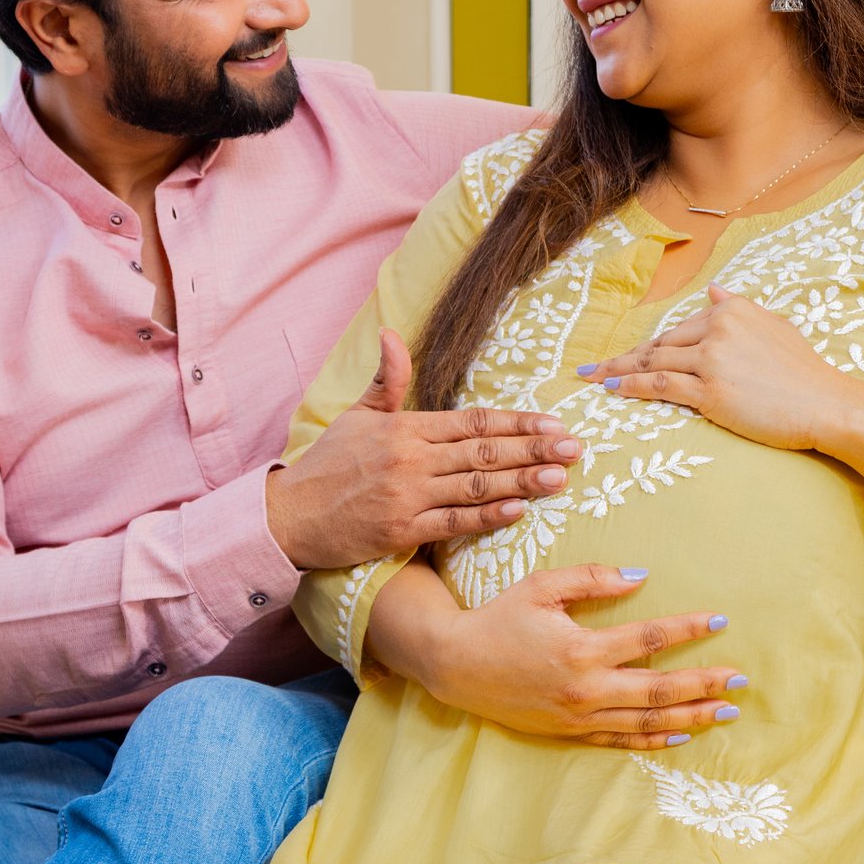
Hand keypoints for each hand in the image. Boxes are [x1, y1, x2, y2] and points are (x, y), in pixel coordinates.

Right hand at [266, 329, 583, 569]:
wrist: (289, 515)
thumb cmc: (327, 464)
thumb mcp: (356, 415)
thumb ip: (385, 379)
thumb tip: (392, 333)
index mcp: (405, 427)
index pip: (473, 421)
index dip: (517, 422)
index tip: (553, 424)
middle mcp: (411, 458)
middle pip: (484, 450)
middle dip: (533, 448)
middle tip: (574, 448)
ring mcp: (408, 495)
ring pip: (476, 485)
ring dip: (521, 481)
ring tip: (559, 478)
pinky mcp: (401, 530)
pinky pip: (452, 522)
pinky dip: (486, 516)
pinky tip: (517, 511)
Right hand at [390, 563, 744, 749]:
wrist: (454, 665)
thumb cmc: (497, 618)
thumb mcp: (540, 586)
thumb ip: (591, 579)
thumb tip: (640, 576)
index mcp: (581, 648)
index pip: (648, 639)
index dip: (688, 628)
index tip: (720, 620)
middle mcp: (585, 688)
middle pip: (658, 689)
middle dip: (704, 683)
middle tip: (740, 679)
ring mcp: (578, 716)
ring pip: (646, 721)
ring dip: (690, 717)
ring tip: (726, 712)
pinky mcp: (568, 732)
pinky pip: (620, 741)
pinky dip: (653, 740)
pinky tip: (681, 736)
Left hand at [574, 285, 858, 451]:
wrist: (826, 404)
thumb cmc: (805, 372)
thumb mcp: (775, 325)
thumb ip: (740, 309)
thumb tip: (713, 291)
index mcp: (731, 309)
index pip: (680, 329)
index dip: (650, 346)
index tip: (627, 356)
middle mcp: (718, 327)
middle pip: (660, 345)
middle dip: (623, 358)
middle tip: (591, 368)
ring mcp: (712, 359)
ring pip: (653, 363)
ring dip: (617, 370)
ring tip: (592, 378)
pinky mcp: (711, 391)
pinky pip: (660, 386)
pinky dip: (632, 387)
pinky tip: (613, 389)